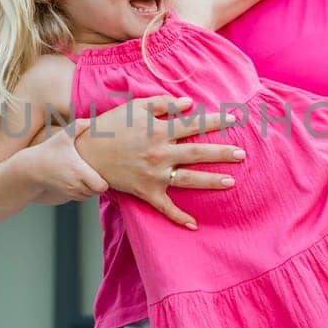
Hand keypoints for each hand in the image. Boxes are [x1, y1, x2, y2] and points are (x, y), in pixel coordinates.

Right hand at [28, 119, 108, 201]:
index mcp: (78, 171)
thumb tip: (92, 120)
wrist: (30, 168)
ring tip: (90, 174)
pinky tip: (82, 179)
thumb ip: (78, 126)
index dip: (105, 180)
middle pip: (97, 191)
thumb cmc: (48, 150)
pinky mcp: (66, 195)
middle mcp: (75, 184)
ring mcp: (70, 191)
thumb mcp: (63, 136)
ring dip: (92, 188)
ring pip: (90, 195)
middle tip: (98, 170)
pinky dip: (85, 191)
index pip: (102, 186)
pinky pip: (82, 197)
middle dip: (100, 183)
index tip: (102, 169)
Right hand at [75, 95, 244, 228]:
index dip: (216, 121)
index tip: (236, 118)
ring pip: (188, 179)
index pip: (194, 124)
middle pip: (198, 153)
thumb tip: (188, 103)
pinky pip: (166, 207)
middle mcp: (160, 153)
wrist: (85, 154)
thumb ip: (163, 103)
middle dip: (222, 153)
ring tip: (231, 182)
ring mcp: (154, 174)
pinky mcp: (146, 191)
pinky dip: (179, 217)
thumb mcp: (134, 107)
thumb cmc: (110, 127)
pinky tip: (194, 224)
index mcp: (159, 130)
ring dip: (211, 181)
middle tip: (242, 153)